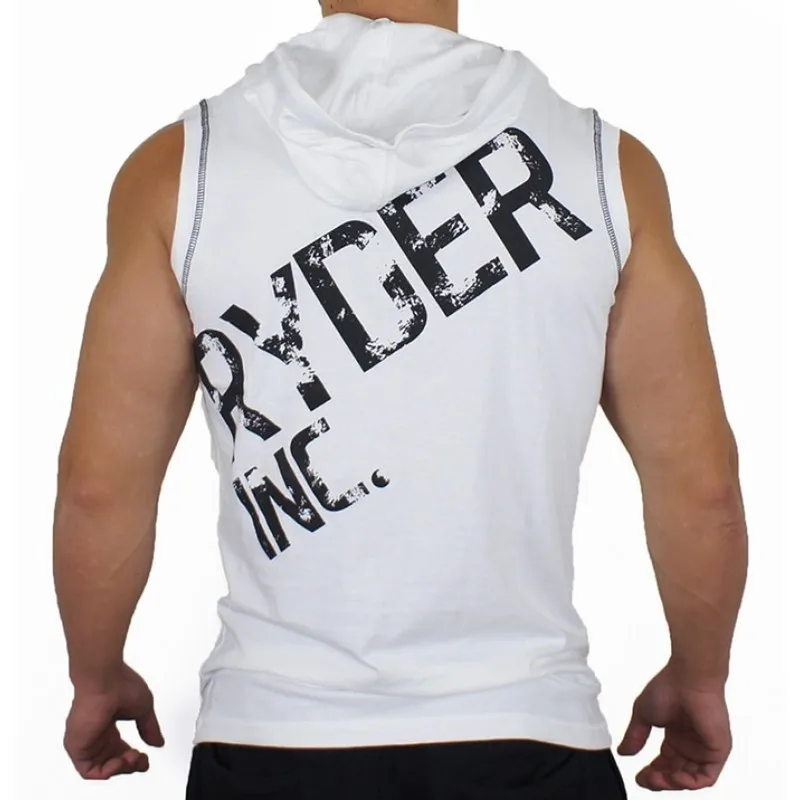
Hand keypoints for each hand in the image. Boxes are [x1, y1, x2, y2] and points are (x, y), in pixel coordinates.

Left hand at [63, 663, 164, 779]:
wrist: (104, 678)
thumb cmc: (120, 684)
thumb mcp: (143, 708)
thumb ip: (149, 728)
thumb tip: (158, 742)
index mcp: (108, 724)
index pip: (119, 749)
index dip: (134, 757)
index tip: (146, 756)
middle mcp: (95, 733)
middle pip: (111, 761)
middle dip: (129, 765)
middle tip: (141, 760)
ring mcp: (85, 740)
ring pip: (100, 768)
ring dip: (120, 768)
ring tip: (131, 758)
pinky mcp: (76, 746)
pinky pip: (88, 771)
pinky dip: (106, 772)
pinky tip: (119, 762)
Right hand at [618, 663, 731, 790]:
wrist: (688, 679)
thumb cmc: (668, 688)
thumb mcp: (643, 714)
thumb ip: (635, 736)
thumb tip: (623, 752)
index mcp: (675, 735)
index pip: (664, 763)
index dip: (652, 772)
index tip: (638, 776)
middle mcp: (690, 744)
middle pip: (676, 774)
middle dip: (660, 781)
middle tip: (646, 780)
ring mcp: (704, 749)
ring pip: (690, 779)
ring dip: (673, 783)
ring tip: (658, 778)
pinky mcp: (717, 751)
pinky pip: (706, 777)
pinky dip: (690, 782)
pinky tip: (675, 777)